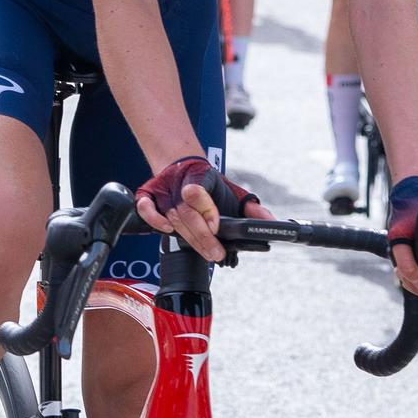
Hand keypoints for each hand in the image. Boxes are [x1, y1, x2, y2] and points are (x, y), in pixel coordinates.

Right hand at [134, 156, 268, 263]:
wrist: (183, 164)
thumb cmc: (209, 184)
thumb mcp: (233, 191)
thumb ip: (251, 207)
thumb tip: (272, 222)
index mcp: (201, 177)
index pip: (197, 192)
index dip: (206, 210)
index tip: (216, 227)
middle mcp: (179, 184)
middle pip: (186, 213)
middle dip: (202, 236)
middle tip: (217, 253)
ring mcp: (162, 190)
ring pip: (171, 218)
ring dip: (189, 237)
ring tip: (207, 251)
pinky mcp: (148, 195)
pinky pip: (144, 208)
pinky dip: (154, 220)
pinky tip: (168, 230)